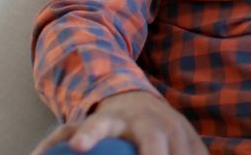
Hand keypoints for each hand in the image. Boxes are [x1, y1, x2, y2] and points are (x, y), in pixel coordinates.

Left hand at [31, 91, 206, 154]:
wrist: (142, 101)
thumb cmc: (107, 122)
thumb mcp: (80, 126)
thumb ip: (57, 142)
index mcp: (113, 119)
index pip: (99, 126)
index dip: (89, 134)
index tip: (78, 146)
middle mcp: (147, 121)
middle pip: (153, 142)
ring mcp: (174, 128)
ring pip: (182, 151)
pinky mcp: (193, 137)